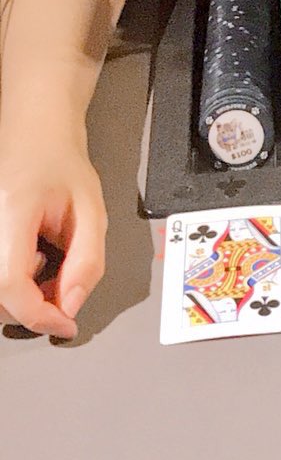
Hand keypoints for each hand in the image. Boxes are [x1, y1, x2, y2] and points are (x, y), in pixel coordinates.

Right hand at [0, 140, 105, 337]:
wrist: (34, 135)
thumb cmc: (59, 164)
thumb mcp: (91, 211)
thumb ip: (86, 262)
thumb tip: (71, 306)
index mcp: (11, 211)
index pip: (10, 284)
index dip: (39, 315)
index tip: (65, 324)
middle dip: (37, 307)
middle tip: (67, 285)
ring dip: (25, 296)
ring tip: (50, 261)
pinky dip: (15, 283)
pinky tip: (32, 258)